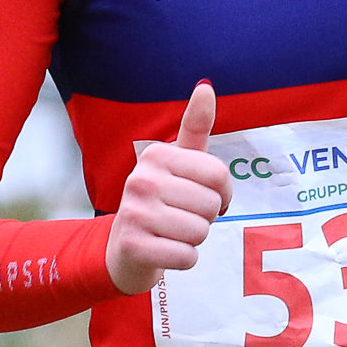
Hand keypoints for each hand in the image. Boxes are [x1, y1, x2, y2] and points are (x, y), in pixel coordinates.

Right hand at [105, 81, 234, 296]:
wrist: (124, 248)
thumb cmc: (162, 201)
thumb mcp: (178, 163)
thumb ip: (195, 127)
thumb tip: (206, 87)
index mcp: (156, 155)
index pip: (218, 175)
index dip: (222, 193)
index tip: (203, 196)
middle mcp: (141, 179)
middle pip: (211, 206)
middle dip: (205, 218)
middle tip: (182, 218)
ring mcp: (134, 212)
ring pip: (200, 232)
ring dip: (194, 239)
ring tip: (172, 232)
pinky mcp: (133, 246)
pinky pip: (187, 257)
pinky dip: (184, 259)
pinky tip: (165, 250)